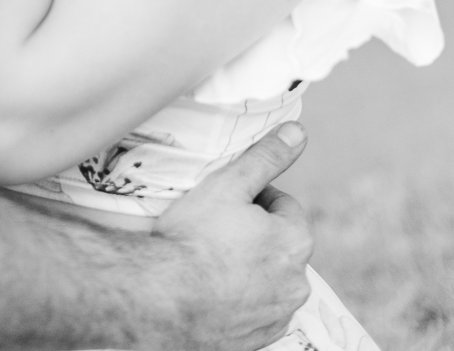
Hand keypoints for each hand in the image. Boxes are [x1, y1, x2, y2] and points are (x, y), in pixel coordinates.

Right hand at [150, 123, 312, 349]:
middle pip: (277, 243)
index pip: (284, 205)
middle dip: (254, 233)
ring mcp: (277, 317)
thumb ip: (266, 157)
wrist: (164, 299)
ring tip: (209, 259)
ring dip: (248, 267)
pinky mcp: (257, 341)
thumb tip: (298, 132)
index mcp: (296, 242)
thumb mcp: (229, 184)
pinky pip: (254, 310)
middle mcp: (296, 284)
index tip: (226, 202)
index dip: (254, 197)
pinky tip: (210, 288)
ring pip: (267, 278)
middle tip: (215, 228)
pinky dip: (238, 298)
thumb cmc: (195, 238)